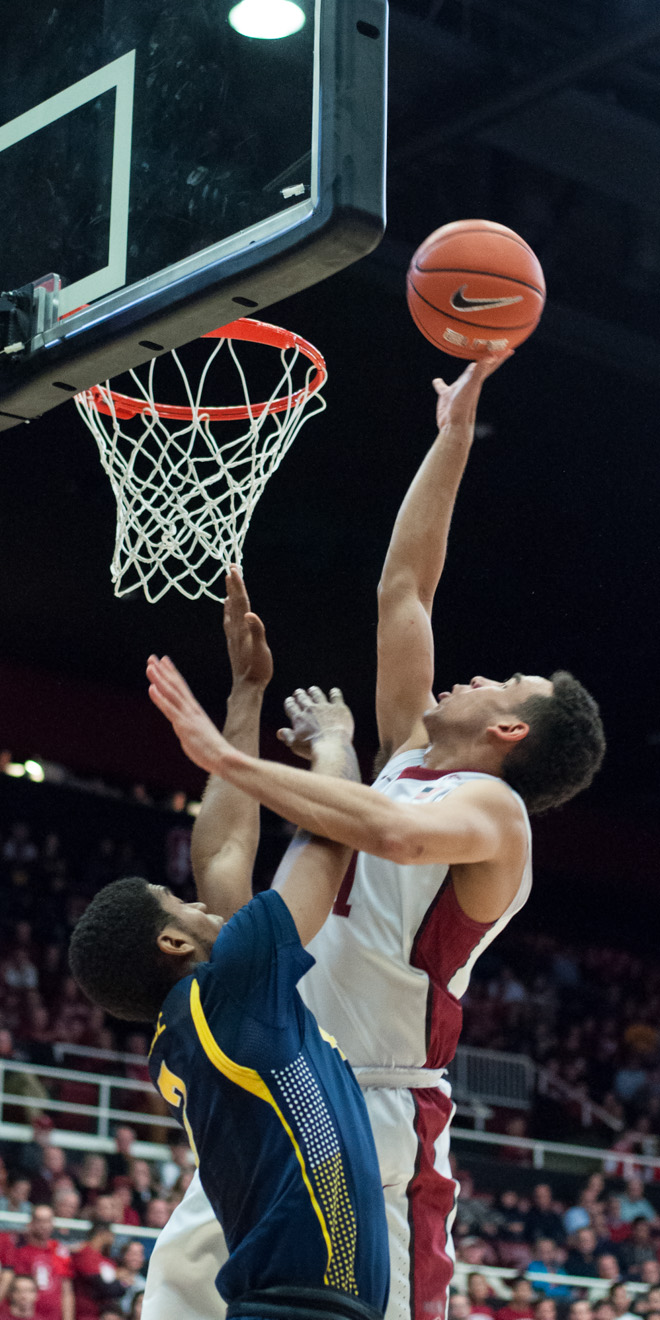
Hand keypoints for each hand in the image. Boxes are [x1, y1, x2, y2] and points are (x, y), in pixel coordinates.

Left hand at [147, 654, 229, 774]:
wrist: (223, 757)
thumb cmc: (213, 750)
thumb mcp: (200, 735)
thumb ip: (192, 729)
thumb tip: (187, 729)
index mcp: (195, 710)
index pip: (181, 687)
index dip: (172, 673)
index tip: (164, 661)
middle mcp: (191, 709)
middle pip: (175, 685)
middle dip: (162, 671)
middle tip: (152, 657)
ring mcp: (187, 716)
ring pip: (171, 693)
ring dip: (159, 679)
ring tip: (149, 666)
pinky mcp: (184, 725)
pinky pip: (170, 709)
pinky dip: (160, 698)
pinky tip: (151, 688)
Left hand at [223, 566, 272, 688]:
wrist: (246, 687)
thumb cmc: (257, 670)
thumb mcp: (261, 651)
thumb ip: (257, 631)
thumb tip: (250, 614)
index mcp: (243, 628)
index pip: (240, 602)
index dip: (238, 585)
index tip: (233, 569)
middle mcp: (236, 630)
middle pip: (235, 602)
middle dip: (233, 584)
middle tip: (231, 567)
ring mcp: (234, 636)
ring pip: (231, 610)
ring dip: (231, 595)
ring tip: (229, 582)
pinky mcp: (234, 643)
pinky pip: (230, 621)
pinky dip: (229, 610)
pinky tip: (228, 608)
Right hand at [277, 687, 354, 761]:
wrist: (331, 745)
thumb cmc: (312, 748)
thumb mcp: (295, 744)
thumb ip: (287, 736)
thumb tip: (279, 733)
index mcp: (299, 718)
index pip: (291, 706)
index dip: (289, 702)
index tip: (290, 700)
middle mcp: (310, 710)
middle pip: (303, 698)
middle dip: (300, 694)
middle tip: (299, 692)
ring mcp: (324, 707)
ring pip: (317, 694)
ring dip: (314, 691)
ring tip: (313, 690)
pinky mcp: (338, 708)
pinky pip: (336, 696)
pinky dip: (334, 693)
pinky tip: (334, 691)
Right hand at [433, 350, 512, 431]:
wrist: (454, 426)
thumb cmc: (463, 407)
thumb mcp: (471, 387)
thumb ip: (479, 372)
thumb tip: (490, 357)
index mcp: (477, 380)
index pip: (491, 365)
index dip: (499, 357)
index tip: (510, 350)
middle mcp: (469, 383)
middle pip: (481, 367)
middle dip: (487, 358)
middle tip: (493, 349)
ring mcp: (458, 390)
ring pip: (463, 376)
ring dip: (467, 368)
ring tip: (468, 361)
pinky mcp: (447, 396)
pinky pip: (442, 387)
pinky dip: (439, 383)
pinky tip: (437, 381)